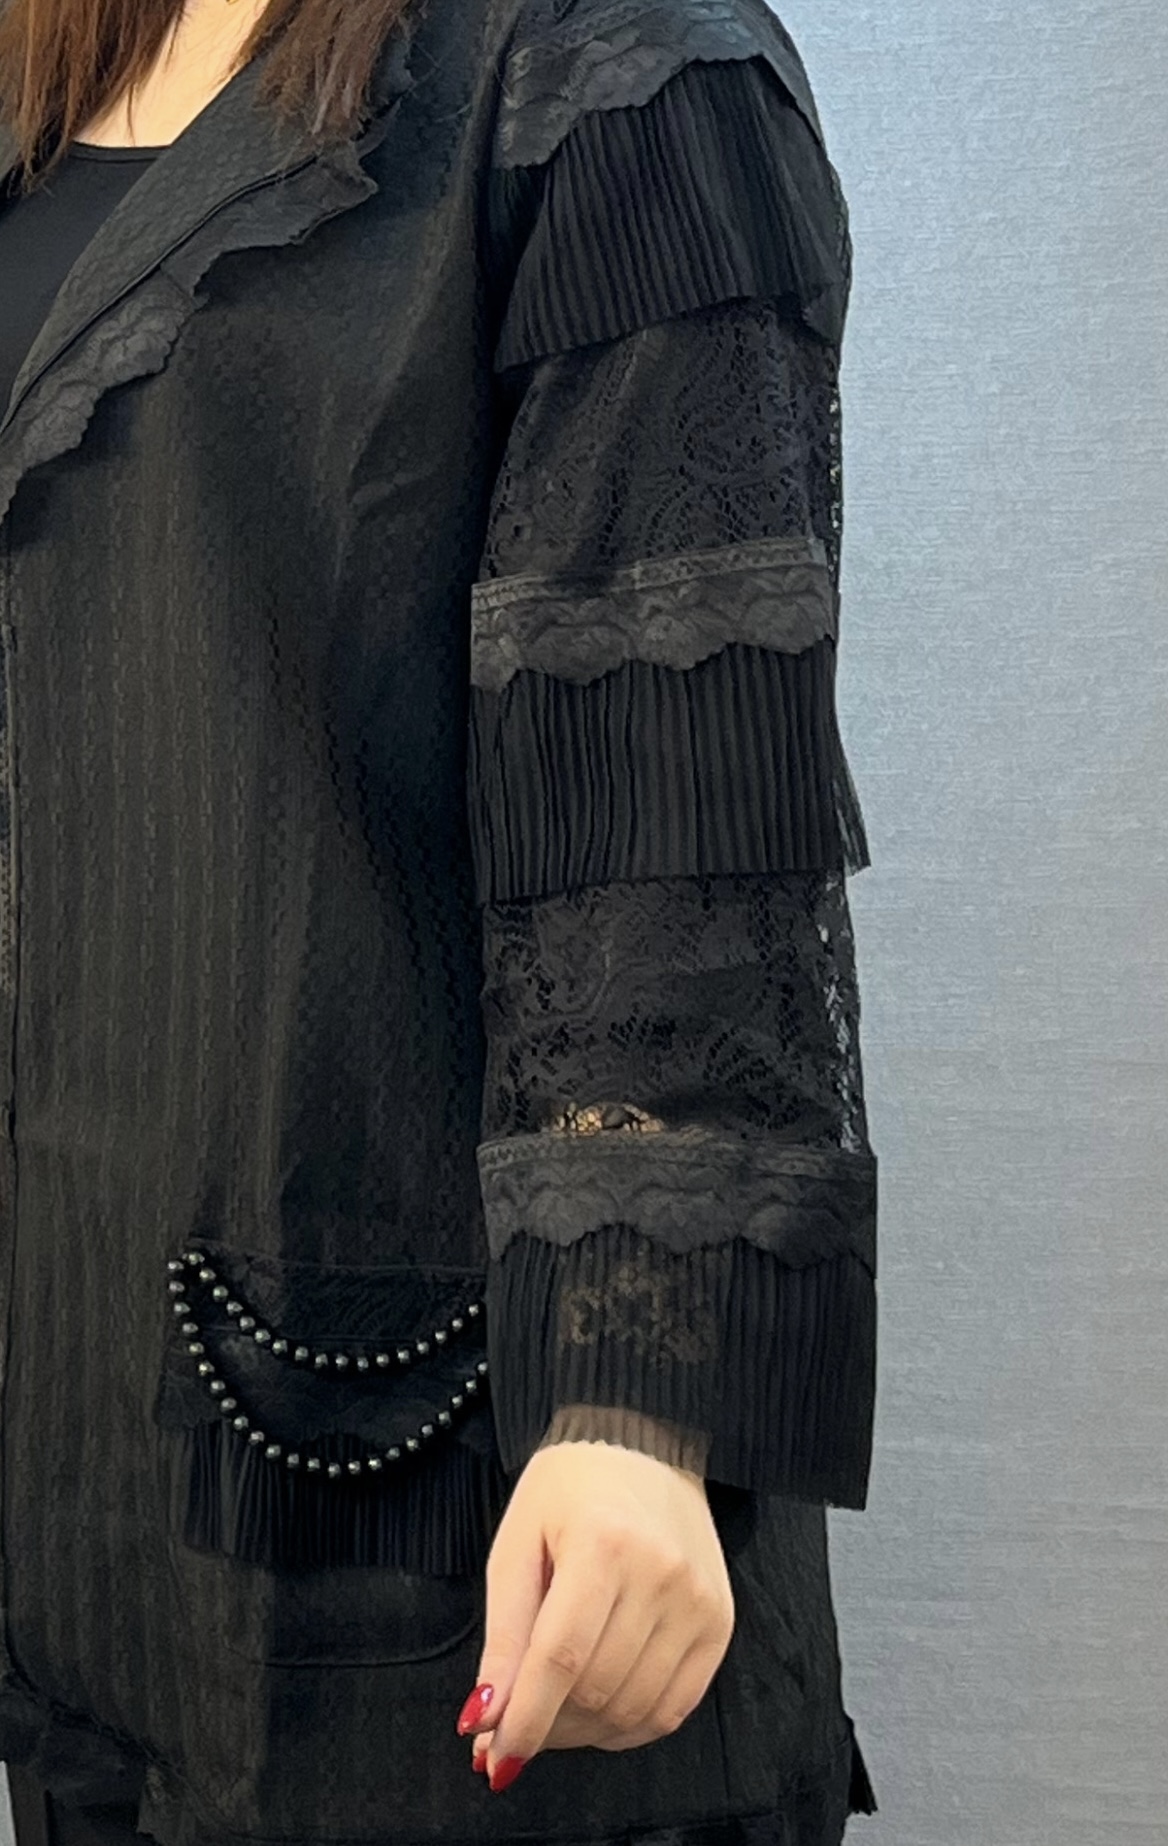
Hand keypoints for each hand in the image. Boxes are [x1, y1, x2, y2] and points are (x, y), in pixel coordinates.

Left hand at [456, 1436, 734, 1787]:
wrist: (643, 1444)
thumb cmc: (569, 1490)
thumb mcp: (517, 1545)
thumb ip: (503, 1635)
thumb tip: (485, 1718)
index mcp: (603, 1543)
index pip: (559, 1658)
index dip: (524, 1719)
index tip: (494, 1758)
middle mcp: (660, 1573)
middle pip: (595, 1689)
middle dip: (546, 1727)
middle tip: (509, 1731)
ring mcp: (697, 1600)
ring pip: (633, 1708)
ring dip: (583, 1733)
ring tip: (551, 1717)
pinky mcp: (719, 1621)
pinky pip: (675, 1707)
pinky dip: (630, 1727)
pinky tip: (598, 1716)